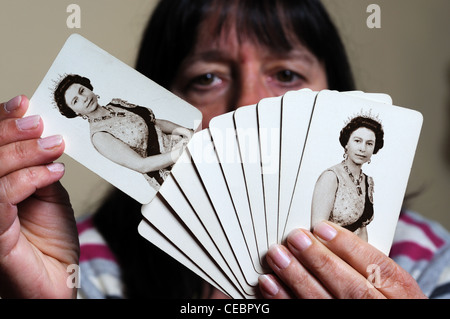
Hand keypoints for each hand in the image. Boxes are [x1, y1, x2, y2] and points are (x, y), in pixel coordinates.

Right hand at [0, 96, 78, 298]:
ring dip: (23, 152)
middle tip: (37, 121)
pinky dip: (28, 178)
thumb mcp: (49, 196)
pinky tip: (52, 171)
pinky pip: (1, 196)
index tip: (23, 104)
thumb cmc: (50, 243)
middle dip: (9, 131)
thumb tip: (45, 139)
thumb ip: (40, 169)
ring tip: (52, 145)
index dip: (1, 123)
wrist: (57, 281)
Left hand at [258, 221, 426, 298]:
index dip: (349, 246)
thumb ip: (363, 263)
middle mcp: (380, 312)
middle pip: (351, 288)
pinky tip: (269, 283)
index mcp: (401, 297)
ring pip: (323, 304)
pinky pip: (303, 315)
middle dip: (320, 260)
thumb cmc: (376, 297)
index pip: (380, 269)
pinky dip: (283, 299)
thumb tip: (323, 234)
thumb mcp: (386, 283)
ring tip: (277, 255)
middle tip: (296, 238)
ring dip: (296, 278)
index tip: (322, 228)